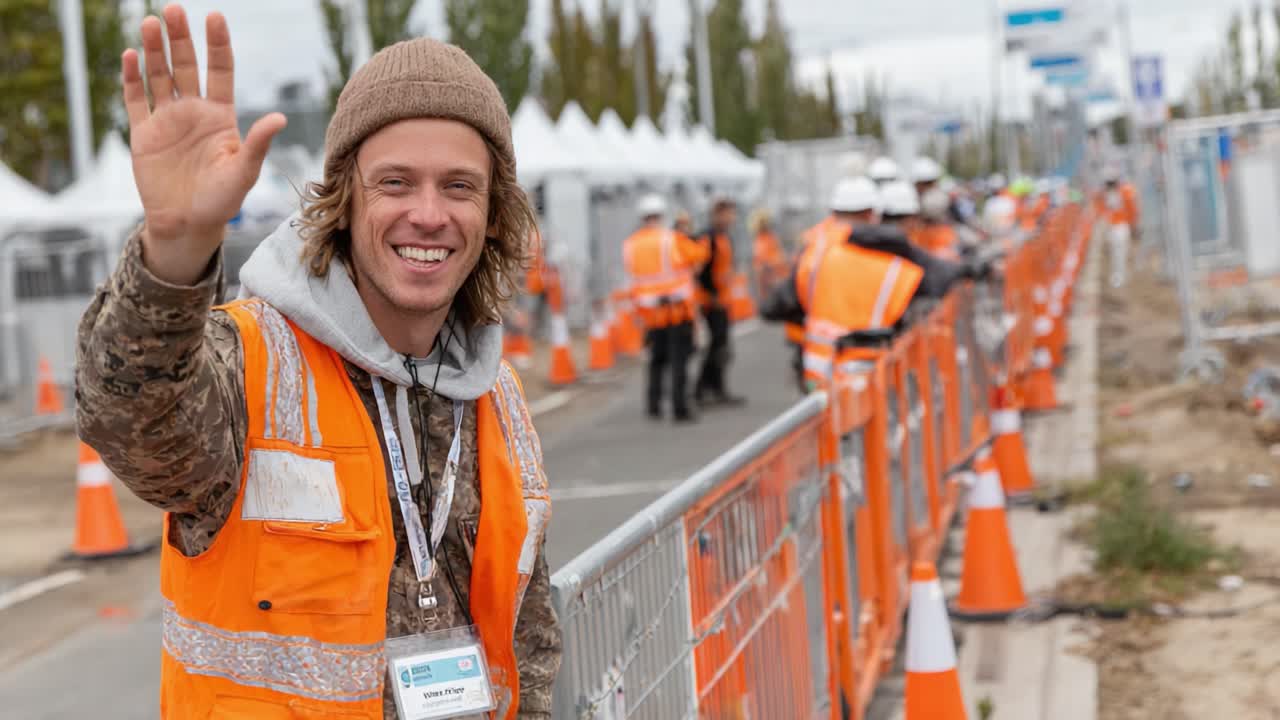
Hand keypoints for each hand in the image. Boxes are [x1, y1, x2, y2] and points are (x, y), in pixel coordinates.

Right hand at [123, 4, 285, 284]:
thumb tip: (280, 118)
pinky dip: (131, 79)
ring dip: (154, 51)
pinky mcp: (143, 134)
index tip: (214, 17)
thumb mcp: (243, 172)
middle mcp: (194, 112)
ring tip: (151, 23)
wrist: (188, 225)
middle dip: (181, 39)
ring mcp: (167, 121)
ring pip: (159, 76)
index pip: (220, 71)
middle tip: (174, 10)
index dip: (217, 45)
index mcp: (220, 116)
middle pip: (187, 66)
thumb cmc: (222, 202)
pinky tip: (131, 56)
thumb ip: (257, 144)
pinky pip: (136, 100)